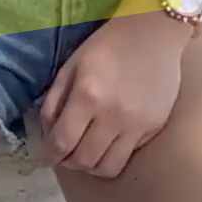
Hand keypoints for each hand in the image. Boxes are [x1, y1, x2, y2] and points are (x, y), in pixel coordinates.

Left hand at [34, 10, 193, 178]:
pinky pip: (128, 155)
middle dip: (68, 162)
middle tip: (65, 153)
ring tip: (86, 152)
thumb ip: (54, 102)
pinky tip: (108, 139)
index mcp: (88, 96)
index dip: (50, 155)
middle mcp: (114, 115)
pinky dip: (113, 154)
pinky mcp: (154, 127)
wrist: (153, 33)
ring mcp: (138, 124)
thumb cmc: (106, 46)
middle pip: (84, 161)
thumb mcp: (70, 67)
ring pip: (108, 168)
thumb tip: (47, 135)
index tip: (47, 155)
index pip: (62, 142)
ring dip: (91, 166)